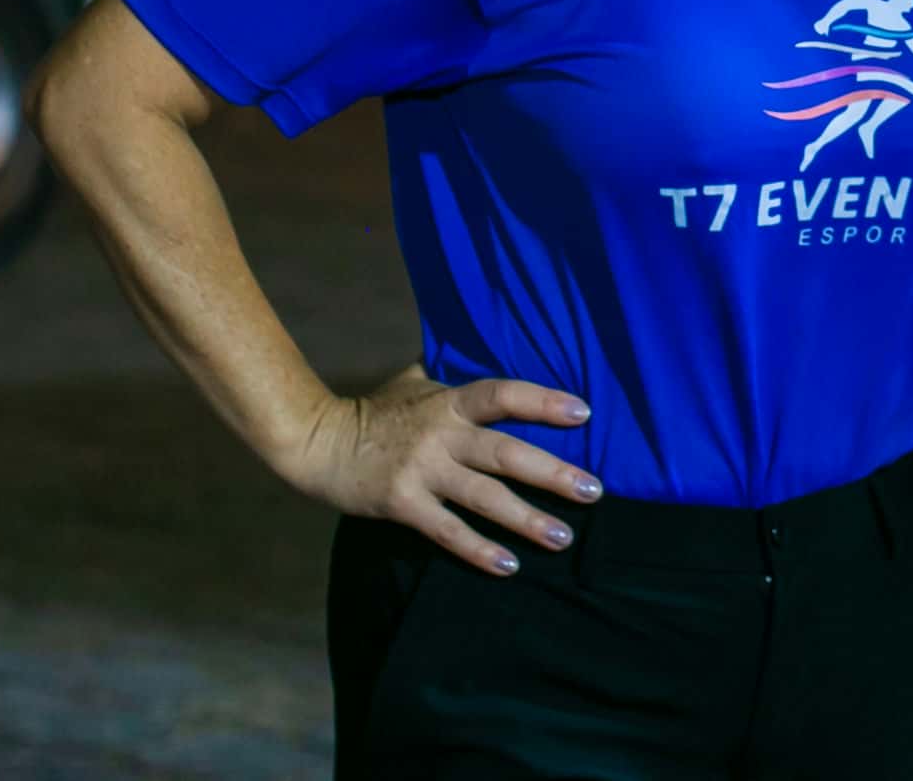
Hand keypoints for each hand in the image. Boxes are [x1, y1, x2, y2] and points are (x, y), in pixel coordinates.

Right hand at [284, 367, 603, 575]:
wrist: (317, 443)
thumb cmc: (373, 412)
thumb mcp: (413, 382)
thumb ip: (451, 377)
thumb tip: (481, 346)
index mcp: (447, 402)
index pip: (503, 395)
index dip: (543, 402)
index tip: (583, 413)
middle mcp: (440, 435)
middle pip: (507, 453)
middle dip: (554, 473)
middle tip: (595, 491)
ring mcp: (422, 471)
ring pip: (485, 497)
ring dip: (528, 519)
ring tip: (563, 537)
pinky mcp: (402, 504)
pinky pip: (448, 531)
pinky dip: (479, 550)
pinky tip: (509, 566)